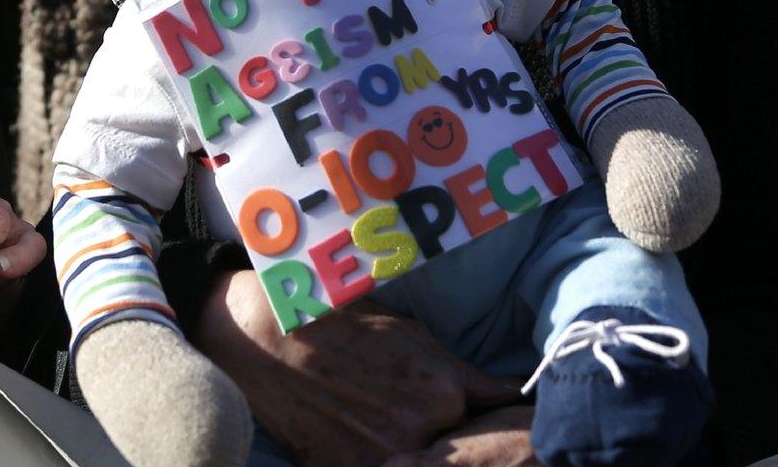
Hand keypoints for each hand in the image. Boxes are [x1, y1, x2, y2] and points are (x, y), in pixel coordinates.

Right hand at [194, 270, 522, 466]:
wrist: (266, 339)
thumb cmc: (342, 325)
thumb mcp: (412, 336)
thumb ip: (462, 375)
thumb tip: (508, 395)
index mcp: (442, 391)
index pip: (497, 418)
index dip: (501, 422)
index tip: (512, 423)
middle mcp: (420, 429)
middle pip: (462, 449)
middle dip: (466, 440)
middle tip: (445, 424)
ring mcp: (383, 458)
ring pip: (427, 464)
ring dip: (426, 452)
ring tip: (391, 420)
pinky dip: (390, 461)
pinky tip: (370, 435)